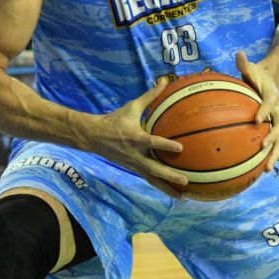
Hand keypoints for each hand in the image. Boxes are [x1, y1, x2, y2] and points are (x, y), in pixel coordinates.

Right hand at [88, 78, 187, 197]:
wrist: (93, 136)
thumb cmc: (114, 120)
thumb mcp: (131, 107)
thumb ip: (149, 97)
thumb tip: (164, 81)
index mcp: (135, 137)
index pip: (151, 142)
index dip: (165, 145)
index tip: (180, 148)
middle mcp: (135, 153)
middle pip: (153, 167)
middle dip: (169, 174)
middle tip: (185, 180)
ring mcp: (133, 164)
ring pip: (152, 178)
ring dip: (167, 188)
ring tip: (182, 196)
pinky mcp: (133, 169)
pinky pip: (149, 179)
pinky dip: (161, 187)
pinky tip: (174, 194)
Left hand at [236, 51, 278, 170]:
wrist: (271, 80)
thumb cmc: (255, 75)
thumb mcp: (250, 68)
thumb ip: (244, 63)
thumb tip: (239, 53)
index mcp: (272, 95)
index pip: (269, 102)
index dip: (264, 110)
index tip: (256, 119)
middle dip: (273, 136)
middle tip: (263, 145)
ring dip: (275, 153)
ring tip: (266, 168)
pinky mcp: (276, 128)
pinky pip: (275, 144)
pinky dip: (270, 156)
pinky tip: (260, 170)